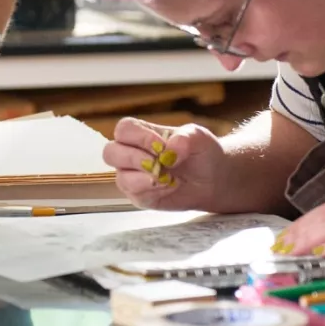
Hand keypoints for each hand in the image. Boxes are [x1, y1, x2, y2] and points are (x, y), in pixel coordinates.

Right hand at [102, 118, 226, 209]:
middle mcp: (130, 153)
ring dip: (146, 179)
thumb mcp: (198, 138)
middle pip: (110, 153)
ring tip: (170, 178)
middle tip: (158, 163)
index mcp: (140, 133)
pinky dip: (154, 192)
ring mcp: (132, 176)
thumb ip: (185, 137)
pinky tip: (169, 187)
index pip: (124, 130)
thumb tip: (170, 148)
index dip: (139, 137)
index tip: (162, 146)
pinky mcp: (140, 196)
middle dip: (134, 159)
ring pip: (121, 178)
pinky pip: (136, 195)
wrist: (214, 179)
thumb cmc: (201, 152)